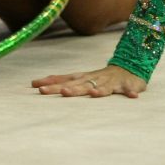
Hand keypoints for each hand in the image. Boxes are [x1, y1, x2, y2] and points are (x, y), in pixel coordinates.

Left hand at [31, 65, 146, 97]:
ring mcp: (110, 82)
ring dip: (99, 90)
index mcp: (81, 78)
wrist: (126, 68)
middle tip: (62, 92)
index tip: (37, 87)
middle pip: (81, 85)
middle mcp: (94, 79)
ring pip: (104, 86)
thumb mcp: (77, 78)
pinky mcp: (126, 85)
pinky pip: (129, 89)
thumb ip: (57, 81)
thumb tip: (33, 83)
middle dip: (72, 89)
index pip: (64, 80)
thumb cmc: (97, 77)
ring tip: (93, 94)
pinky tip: (132, 96)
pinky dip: (130, 92)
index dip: (52, 83)